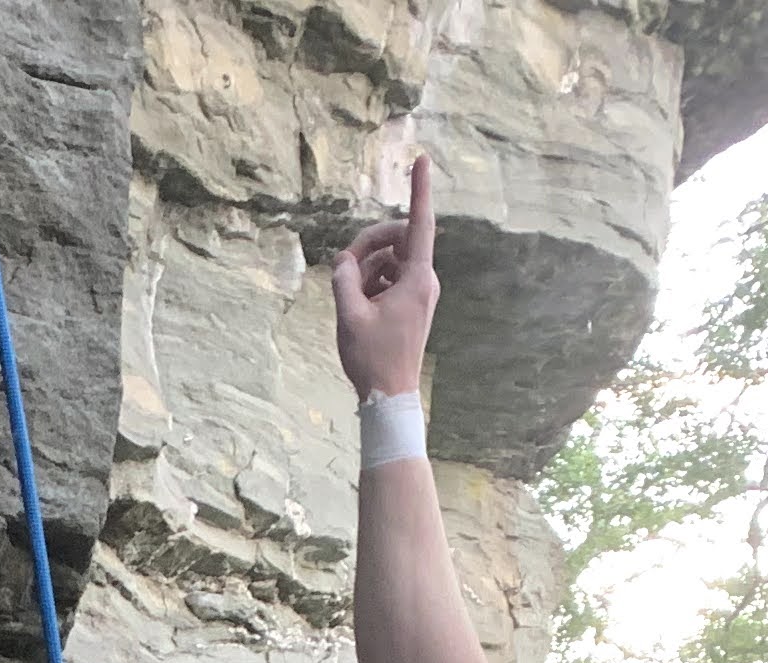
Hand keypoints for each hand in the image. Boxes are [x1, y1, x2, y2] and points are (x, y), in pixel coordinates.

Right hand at [333, 152, 438, 402]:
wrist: (389, 398)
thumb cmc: (372, 359)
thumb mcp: (348, 314)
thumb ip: (343, 278)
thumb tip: (344, 261)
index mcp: (417, 279)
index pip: (419, 224)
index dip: (419, 189)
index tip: (421, 159)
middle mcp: (424, 281)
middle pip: (397, 240)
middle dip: (368, 244)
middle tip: (343, 265)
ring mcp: (419, 292)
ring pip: (389, 261)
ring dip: (365, 270)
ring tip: (350, 299)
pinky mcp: (411, 304)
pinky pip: (389, 279)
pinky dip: (370, 284)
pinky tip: (358, 307)